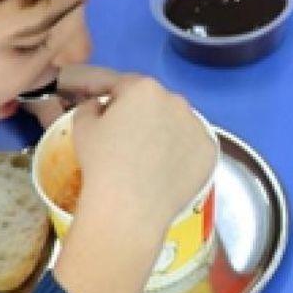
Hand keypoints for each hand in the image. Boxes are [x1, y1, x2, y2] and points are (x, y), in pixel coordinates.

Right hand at [69, 76, 214, 232]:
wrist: (130, 207)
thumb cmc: (102, 163)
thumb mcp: (82, 128)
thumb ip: (89, 107)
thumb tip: (99, 106)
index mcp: (144, 88)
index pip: (124, 85)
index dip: (110, 95)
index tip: (103, 107)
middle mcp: (176, 100)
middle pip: (154, 102)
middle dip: (140, 113)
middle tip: (124, 137)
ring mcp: (197, 126)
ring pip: (177, 123)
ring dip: (164, 131)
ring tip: (148, 156)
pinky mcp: (209, 151)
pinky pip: (192, 146)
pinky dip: (181, 154)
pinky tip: (167, 170)